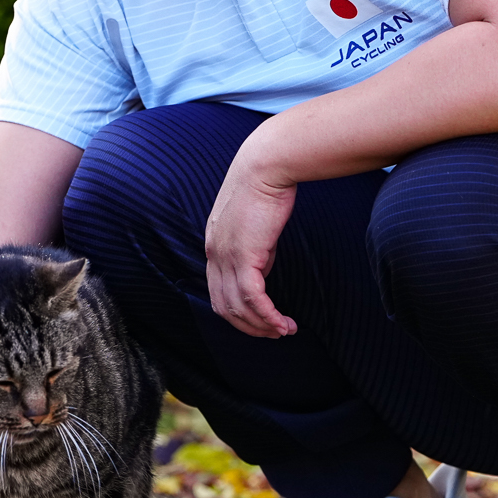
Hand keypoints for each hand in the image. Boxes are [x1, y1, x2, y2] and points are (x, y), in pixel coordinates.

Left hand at [204, 144, 298, 338]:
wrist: (266, 165)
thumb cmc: (265, 186)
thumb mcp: (254, 224)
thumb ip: (253, 249)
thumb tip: (261, 270)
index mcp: (213, 246)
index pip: (217, 292)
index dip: (238, 313)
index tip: (260, 320)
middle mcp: (214, 254)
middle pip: (223, 307)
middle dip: (249, 327)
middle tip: (273, 333)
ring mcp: (226, 256)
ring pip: (238, 308)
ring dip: (262, 326)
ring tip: (284, 331)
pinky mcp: (244, 255)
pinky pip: (253, 298)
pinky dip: (268, 316)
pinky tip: (283, 323)